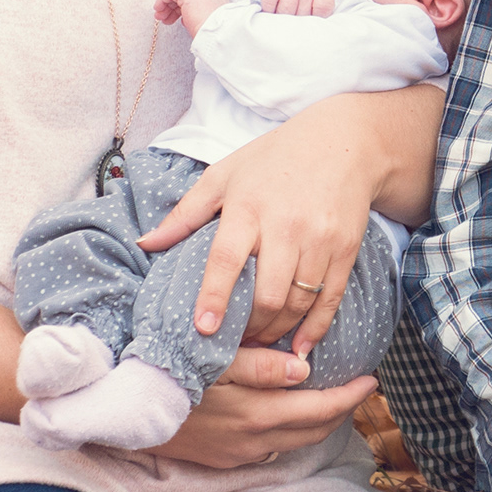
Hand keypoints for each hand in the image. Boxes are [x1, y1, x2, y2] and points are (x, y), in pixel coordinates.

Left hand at [141, 95, 398, 348]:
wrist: (344, 143)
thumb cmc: (275, 159)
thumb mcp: (225, 175)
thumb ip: (185, 214)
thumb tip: (146, 244)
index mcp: (249, 207)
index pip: (227, 258)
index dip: (214, 295)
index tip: (203, 328)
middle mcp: (286, 226)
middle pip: (267, 293)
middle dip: (249, 327)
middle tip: (233, 343)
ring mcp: (320, 240)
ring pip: (298, 302)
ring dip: (276, 331)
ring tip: (259, 342)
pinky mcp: (345, 250)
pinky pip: (331, 300)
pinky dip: (315, 330)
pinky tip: (300, 349)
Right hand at [152, 344, 376, 471]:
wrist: (128, 414)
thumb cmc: (170, 375)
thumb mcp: (214, 359)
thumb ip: (261, 365)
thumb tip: (304, 369)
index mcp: (258, 414)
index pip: (321, 409)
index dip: (351, 396)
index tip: (372, 380)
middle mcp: (255, 442)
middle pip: (315, 431)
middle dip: (343, 411)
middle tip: (359, 389)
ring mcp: (240, 455)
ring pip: (295, 443)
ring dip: (319, 424)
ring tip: (334, 400)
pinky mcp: (225, 461)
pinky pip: (271, 449)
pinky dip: (292, 432)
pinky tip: (291, 414)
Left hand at [157, 0, 229, 32]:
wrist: (220, 32)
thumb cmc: (215, 35)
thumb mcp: (207, 27)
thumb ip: (197, 21)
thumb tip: (185, 21)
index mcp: (216, 1)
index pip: (196, 1)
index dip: (183, 11)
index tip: (177, 21)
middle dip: (173, 8)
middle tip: (165, 20)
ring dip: (166, 6)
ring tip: (160, 18)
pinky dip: (162, 0)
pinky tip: (158, 9)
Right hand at [257, 0, 334, 17]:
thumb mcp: (319, 1)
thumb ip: (320, 14)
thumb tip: (309, 33)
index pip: (324, 8)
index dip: (316, 18)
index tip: (310, 19)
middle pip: (301, 15)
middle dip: (296, 22)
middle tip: (293, 20)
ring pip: (285, 11)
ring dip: (281, 18)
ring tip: (282, 17)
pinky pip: (269, 4)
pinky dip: (268, 11)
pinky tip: (272, 9)